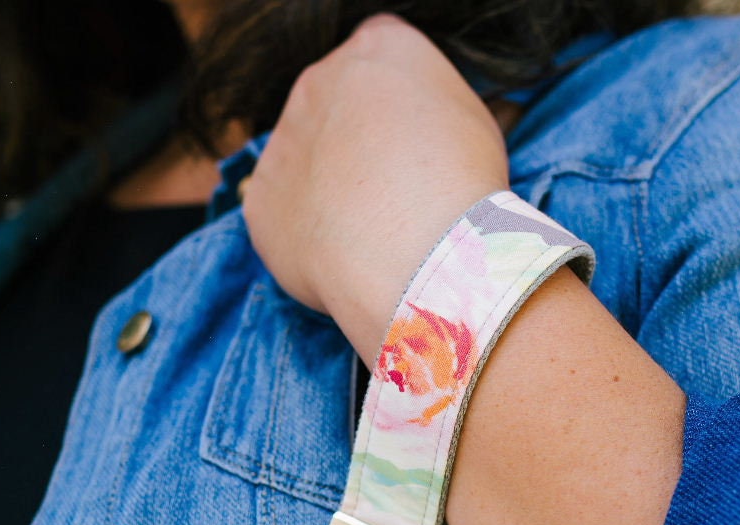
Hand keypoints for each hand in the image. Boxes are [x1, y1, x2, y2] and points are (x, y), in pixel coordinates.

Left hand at [242, 14, 508, 361]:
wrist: (421, 254)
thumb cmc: (462, 190)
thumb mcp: (479, 126)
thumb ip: (443, 113)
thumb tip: (445, 132)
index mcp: (379, 48)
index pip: (378, 62)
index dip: (396, 112)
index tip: (414, 150)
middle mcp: (320, 80)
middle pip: (333, 109)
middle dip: (355, 150)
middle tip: (391, 199)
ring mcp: (282, 139)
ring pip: (303, 165)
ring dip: (327, 194)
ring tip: (370, 237)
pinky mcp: (261, 201)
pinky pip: (280, 218)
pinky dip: (305, 240)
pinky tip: (342, 261)